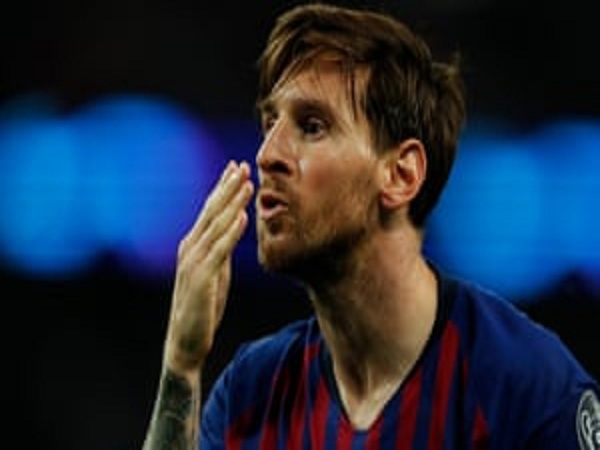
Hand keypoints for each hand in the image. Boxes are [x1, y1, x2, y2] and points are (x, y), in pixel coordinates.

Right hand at [163, 161, 253, 375]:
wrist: (185, 342)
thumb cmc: (202, 308)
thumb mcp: (215, 273)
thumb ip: (221, 251)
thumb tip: (234, 230)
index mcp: (193, 246)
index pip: (209, 211)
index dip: (222, 189)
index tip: (235, 168)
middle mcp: (190, 248)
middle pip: (211, 212)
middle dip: (227, 187)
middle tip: (241, 165)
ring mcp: (194, 262)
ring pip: (215, 225)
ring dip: (231, 202)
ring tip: (246, 182)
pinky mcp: (202, 278)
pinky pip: (219, 250)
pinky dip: (231, 232)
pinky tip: (242, 216)